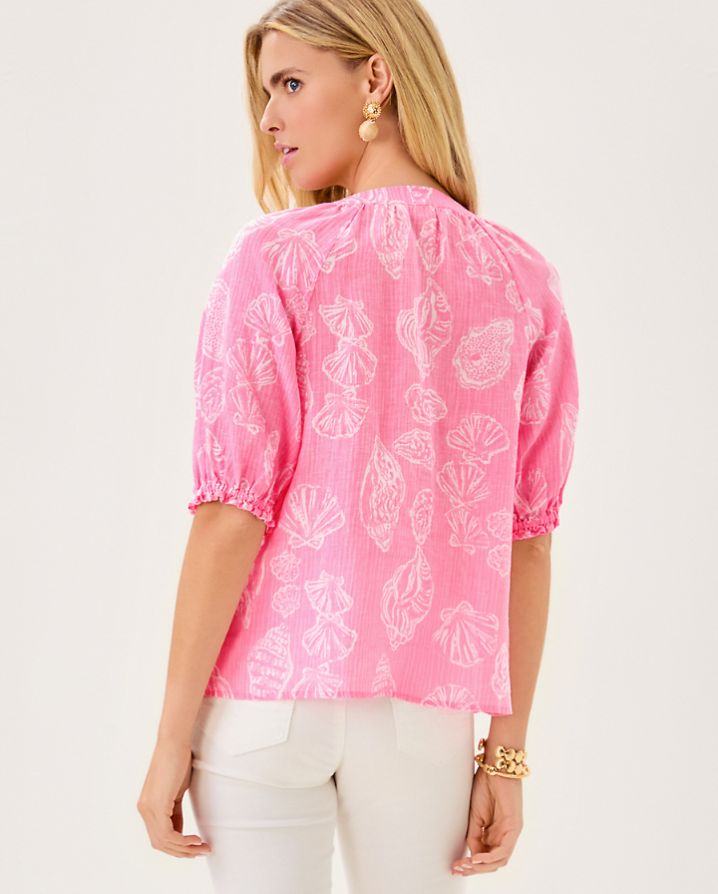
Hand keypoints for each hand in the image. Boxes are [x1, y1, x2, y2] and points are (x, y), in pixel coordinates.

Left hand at [136, 738, 211, 858]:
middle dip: (182, 852)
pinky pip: (168, 834)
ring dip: (185, 848)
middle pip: (160, 844)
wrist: (174, 742)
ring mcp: (148, 808)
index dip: (176, 846)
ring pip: (164, 841)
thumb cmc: (178, 760)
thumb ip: (174, 811)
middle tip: (201, 852)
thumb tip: (178, 830)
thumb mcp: (176, 791)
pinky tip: (195, 839)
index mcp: (147, 806)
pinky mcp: (157, 805)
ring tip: (202, 847)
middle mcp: (144, 810)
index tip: (194, 847)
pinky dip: (182, 841)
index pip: (158, 837)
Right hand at [451, 766, 523, 875]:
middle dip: (474, 869)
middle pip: (492, 862)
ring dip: (481, 866)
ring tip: (465, 866)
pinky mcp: (515, 827)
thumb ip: (474, 835)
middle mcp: (504, 835)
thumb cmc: (485, 785)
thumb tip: (471, 855)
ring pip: (499, 860)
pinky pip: (503, 850)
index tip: (454, 866)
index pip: (484, 856)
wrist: (496, 767)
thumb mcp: (475, 815)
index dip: (469, 864)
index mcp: (495, 832)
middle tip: (457, 870)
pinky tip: (476, 858)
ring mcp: (511, 832)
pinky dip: (489, 857)